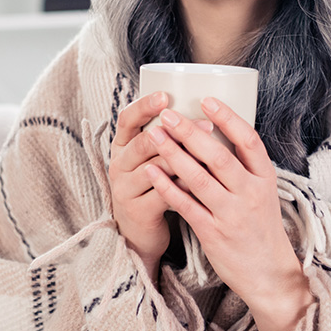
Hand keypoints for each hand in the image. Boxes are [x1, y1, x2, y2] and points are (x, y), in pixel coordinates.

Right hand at [108, 92, 210, 279]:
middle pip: (145, 142)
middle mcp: (118, 165)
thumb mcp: (150, 161)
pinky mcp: (138, 211)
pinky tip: (205, 181)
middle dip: (177, 133)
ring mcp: (125, 189)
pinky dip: (185, 186)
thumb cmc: (151, 189)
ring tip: (211, 153)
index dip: (144, 106)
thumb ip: (165, 141)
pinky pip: (164, 194)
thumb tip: (201, 112)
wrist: (137, 234)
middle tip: (207, 126)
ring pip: (156, 168)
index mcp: (121, 147)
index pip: (126, 119)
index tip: (165, 96)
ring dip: (185, 159)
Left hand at [144, 98, 312, 330]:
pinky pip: (186, 205)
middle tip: (167, 114)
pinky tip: (151, 171)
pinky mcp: (213, 233)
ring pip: (198, 178)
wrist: (270, 275)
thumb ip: (244, 168)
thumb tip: (216, 133)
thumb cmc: (261, 229)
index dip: (228, 118)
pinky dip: (167, 186)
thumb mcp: (264, 194)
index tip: (206, 100)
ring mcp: (232, 214)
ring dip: (172, 154)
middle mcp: (250, 194)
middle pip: (218, 155)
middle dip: (189, 132)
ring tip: (153, 136)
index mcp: (265, 180)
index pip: (249, 141)